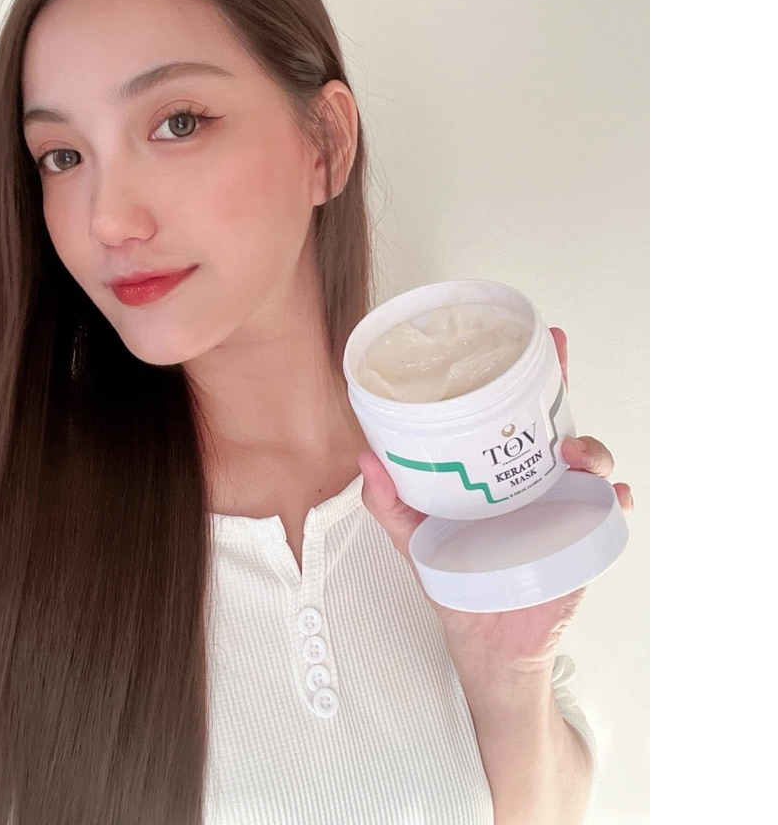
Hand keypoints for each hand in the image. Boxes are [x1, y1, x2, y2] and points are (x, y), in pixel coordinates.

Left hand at [359, 327, 633, 672]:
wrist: (487, 639)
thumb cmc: (453, 580)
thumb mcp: (413, 537)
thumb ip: (389, 502)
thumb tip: (366, 458)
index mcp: (496, 471)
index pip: (510, 416)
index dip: (524, 377)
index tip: (533, 341)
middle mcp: (533, 480)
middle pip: (556, 423)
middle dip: (563, 388)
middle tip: (559, 364)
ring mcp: (562, 508)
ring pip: (591, 463)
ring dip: (592, 448)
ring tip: (579, 456)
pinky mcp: (583, 540)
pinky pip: (608, 514)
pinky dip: (614, 502)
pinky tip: (610, 498)